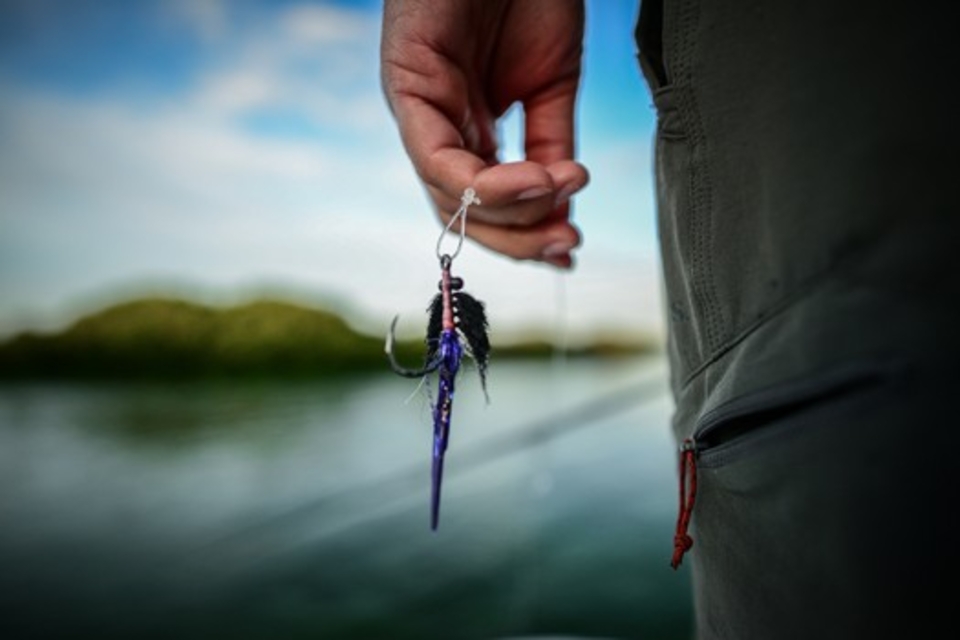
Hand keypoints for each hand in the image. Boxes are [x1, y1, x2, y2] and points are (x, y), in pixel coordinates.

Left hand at [380, 0, 588, 268]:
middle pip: (462, 213)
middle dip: (518, 238)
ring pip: (448, 195)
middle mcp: (438, 127)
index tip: (571, 249)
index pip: (484, 205)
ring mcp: (418, 108)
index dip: (525, 235)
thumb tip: (561, 210)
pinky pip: (434, 156)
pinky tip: (535, 178)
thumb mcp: (552, 86)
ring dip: (510, 211)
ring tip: (561, 196)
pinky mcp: (406, 82)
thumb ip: (550, 147)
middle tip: (568, 244)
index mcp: (470, 130)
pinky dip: (485, 182)